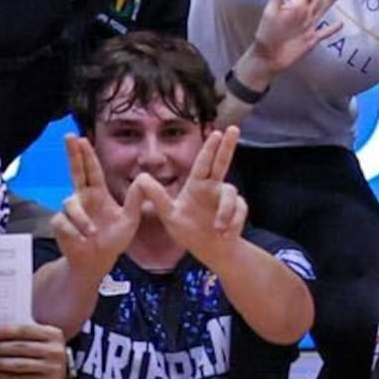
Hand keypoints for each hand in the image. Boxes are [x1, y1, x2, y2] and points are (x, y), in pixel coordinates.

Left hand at [0, 321, 71, 378]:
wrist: (62, 373)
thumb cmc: (44, 352)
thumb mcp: (42, 340)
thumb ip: (25, 335)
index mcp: (52, 334)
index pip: (25, 330)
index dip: (6, 332)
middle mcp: (54, 349)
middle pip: (21, 347)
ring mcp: (51, 367)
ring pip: (20, 364)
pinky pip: (21, 378)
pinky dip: (6, 376)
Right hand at [55, 133, 146, 270]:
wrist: (98, 262)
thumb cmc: (113, 239)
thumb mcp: (130, 219)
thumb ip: (135, 200)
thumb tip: (144, 178)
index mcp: (98, 193)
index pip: (92, 170)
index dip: (87, 154)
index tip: (81, 138)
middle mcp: (82, 198)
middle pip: (74, 171)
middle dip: (72, 154)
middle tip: (69, 136)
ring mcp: (70, 211)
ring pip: (70, 203)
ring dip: (82, 219)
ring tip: (93, 233)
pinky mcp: (60, 225)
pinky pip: (65, 223)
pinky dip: (76, 232)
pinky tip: (83, 240)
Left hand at [153, 125, 247, 266]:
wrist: (209, 250)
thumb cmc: (188, 231)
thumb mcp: (169, 215)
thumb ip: (157, 197)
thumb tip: (140, 177)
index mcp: (197, 185)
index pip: (203, 163)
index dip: (210, 148)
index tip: (216, 131)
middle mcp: (213, 188)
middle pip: (222, 163)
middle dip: (228, 146)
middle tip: (233, 128)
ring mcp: (226, 199)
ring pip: (230, 194)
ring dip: (226, 210)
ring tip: (219, 229)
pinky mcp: (237, 212)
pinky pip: (238, 212)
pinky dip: (233, 223)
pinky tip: (225, 234)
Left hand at [248, 0, 345, 78]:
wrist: (267, 57)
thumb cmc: (266, 34)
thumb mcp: (271, 12)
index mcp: (296, 5)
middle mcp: (304, 14)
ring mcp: (309, 26)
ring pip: (323, 9)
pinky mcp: (312, 40)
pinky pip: (325, 32)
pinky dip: (333, 29)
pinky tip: (340, 24)